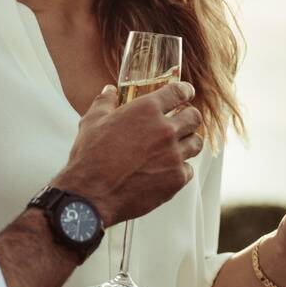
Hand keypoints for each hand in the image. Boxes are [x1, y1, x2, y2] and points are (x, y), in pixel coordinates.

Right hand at [55, 81, 201, 224]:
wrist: (90, 195)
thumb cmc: (89, 157)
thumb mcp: (91, 122)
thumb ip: (104, 103)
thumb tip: (109, 91)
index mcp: (146, 110)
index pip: (178, 92)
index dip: (185, 91)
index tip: (186, 92)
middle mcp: (165, 130)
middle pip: (194, 117)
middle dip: (190, 116)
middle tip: (183, 120)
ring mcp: (173, 156)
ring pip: (196, 143)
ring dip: (188, 142)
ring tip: (177, 145)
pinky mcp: (175, 179)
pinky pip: (188, 169)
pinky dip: (180, 168)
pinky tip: (167, 169)